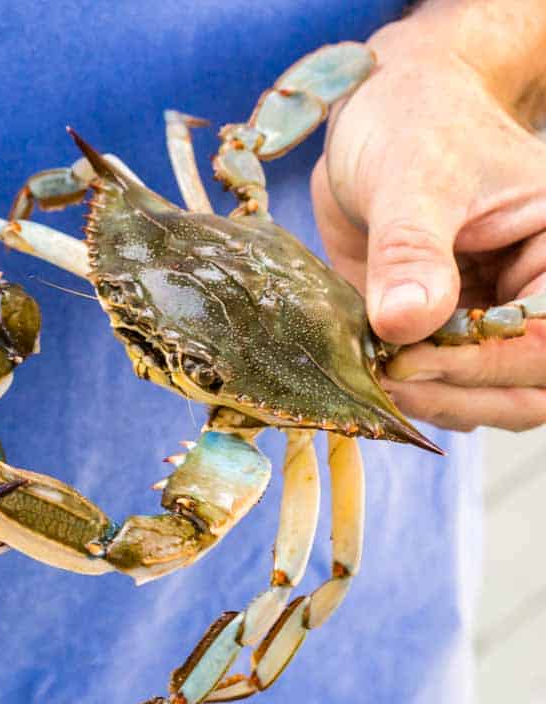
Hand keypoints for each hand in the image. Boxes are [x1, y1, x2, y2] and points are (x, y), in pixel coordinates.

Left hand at [312, 6, 545, 431]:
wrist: (381, 114)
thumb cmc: (415, 124)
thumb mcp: (412, 177)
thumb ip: (410, 250)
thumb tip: (405, 324)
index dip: (486, 364)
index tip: (409, 362)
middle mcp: (534, 295)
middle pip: (526, 389)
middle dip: (459, 395)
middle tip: (386, 382)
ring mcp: (487, 321)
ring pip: (485, 399)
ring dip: (431, 402)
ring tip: (371, 379)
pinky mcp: (438, 334)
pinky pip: (434, 384)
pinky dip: (402, 391)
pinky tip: (360, 373)